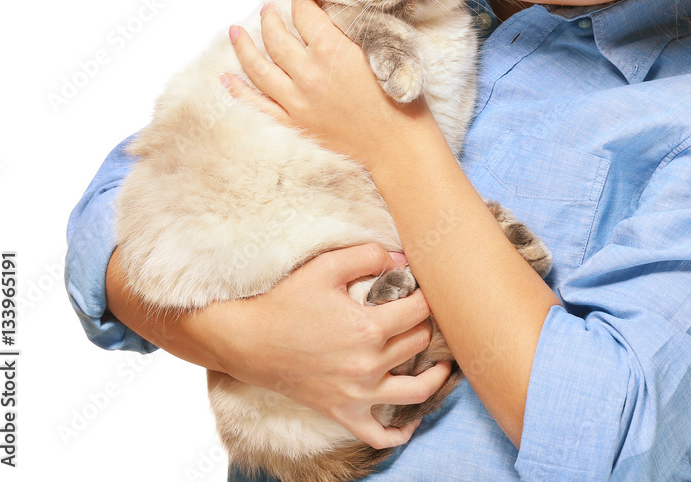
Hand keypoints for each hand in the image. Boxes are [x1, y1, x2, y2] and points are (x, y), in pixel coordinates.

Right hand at [218, 243, 451, 448]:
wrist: (248, 341)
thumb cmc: (285, 301)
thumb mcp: (325, 266)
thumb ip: (368, 256)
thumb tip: (402, 260)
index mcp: (367, 328)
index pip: (419, 310)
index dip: (425, 293)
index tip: (421, 286)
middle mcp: (367, 364)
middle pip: (420, 343)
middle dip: (426, 323)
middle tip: (422, 314)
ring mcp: (357, 394)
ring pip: (416, 390)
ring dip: (435, 374)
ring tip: (443, 362)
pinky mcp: (343, 413)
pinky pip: (380, 435)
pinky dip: (401, 432)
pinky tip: (412, 420)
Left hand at [223, 0, 429, 170]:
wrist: (397, 144)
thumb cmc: (397, 99)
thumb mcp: (379, 54)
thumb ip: (351, 31)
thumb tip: (328, 13)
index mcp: (331, 51)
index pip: (306, 14)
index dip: (300, 0)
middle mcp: (308, 73)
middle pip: (277, 37)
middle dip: (270, 18)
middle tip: (267, 9)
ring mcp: (297, 100)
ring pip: (259, 67)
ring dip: (244, 47)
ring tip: (235, 32)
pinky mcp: (294, 123)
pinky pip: (257, 104)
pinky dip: (238, 90)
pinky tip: (226, 77)